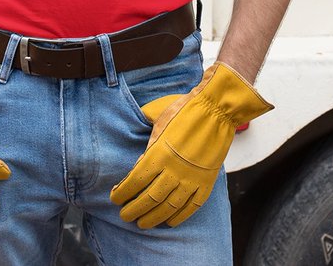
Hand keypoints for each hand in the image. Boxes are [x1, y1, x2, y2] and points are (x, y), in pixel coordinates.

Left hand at [110, 62, 271, 227]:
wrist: (217, 110)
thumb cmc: (184, 109)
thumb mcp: (157, 116)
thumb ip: (145, 135)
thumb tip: (136, 150)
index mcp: (158, 154)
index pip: (134, 182)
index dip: (123, 193)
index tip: (115, 198)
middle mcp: (173, 171)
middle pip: (148, 199)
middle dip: (133, 210)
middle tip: (124, 216)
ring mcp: (191, 179)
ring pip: (168, 207)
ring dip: (153, 218)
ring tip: (143, 224)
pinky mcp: (206, 183)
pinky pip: (191, 207)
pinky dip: (179, 217)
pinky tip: (169, 221)